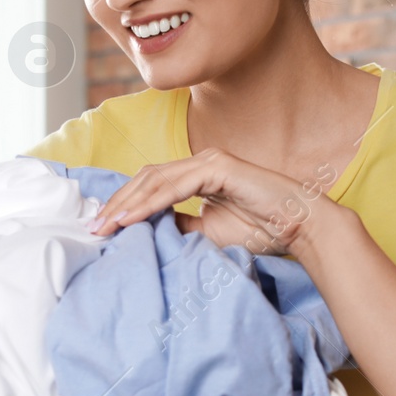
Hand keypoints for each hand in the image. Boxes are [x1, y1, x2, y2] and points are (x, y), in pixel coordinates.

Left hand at [87, 148, 339, 255]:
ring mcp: (210, 161)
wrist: (301, 228)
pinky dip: (151, 201)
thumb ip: (179, 228)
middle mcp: (200, 163)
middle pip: (145, 178)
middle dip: (117, 203)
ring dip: (128, 203)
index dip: (123, 205)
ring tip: (107, 225)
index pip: (149, 186)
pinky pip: (177, 184)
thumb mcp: (208, 234)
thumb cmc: (262, 230)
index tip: (101, 229)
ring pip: (156, 178)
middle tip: (95, 228)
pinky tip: (132, 218)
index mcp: (196, 175)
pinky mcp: (220, 166)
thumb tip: (146, 233)